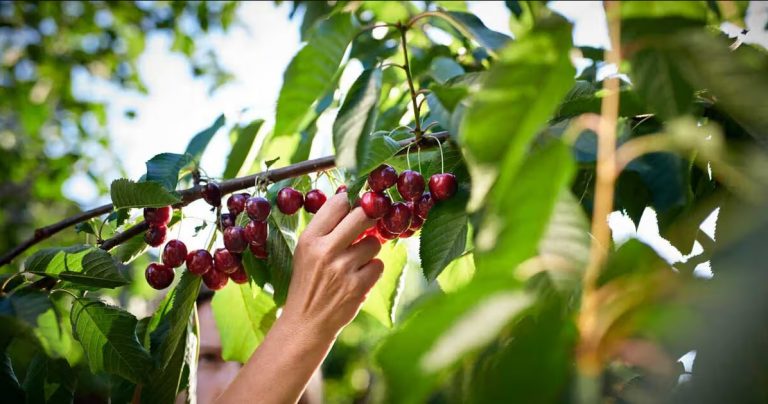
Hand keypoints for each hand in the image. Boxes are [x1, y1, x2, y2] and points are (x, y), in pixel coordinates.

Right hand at [282, 192, 382, 339]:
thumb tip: (350, 199)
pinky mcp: (357, 286)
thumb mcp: (306, 252)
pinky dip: (372, 271)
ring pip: (374, 242)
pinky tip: (358, 278)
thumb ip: (325, 228)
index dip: (351, 203)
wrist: (306, 323)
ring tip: (355, 262)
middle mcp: (325, 251)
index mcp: (309, 239)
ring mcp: (342, 269)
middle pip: (362, 216)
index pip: (338, 204)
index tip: (355, 207)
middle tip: (366, 226)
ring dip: (369, 250)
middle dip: (368, 219)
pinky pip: (378, 265)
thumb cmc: (308, 282)